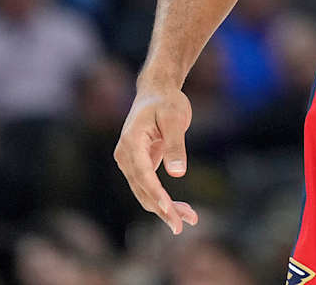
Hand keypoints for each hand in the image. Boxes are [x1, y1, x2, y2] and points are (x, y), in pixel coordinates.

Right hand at [113, 86, 200, 234]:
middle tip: (184, 224)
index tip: (169, 209)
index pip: (142, 174)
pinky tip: (182, 211)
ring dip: (165, 209)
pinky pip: (149, 188)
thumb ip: (176, 145)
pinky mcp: (138, 167)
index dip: (155, 193)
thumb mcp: (175, 118)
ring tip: (190, 219)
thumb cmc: (166, 102)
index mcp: (130, 142)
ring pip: (145, 193)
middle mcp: (125, 156)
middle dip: (163, 208)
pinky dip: (164, 200)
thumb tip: (177, 173)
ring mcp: (129, 163)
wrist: (156, 92)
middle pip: (142, 189)